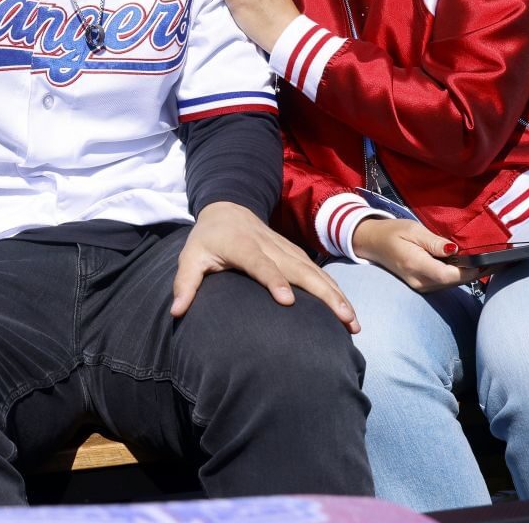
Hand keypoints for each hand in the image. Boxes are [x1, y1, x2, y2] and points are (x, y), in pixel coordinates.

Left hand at [171, 203, 357, 331]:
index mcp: (242, 246)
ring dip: (336, 294)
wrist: (228, 208)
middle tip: (342, 319)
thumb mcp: (190, 257)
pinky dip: (334, 288)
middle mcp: (269, 246)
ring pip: (315, 271)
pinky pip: (318, 271)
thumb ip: (185, 283)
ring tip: (352, 321)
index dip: (274, 280)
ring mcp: (286, 248)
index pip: (261, 264)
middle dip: (323, 293)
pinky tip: (346, 308)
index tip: (288, 301)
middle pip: (300, 268)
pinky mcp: (294, 253)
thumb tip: (177, 312)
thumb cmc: (207, 239)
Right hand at [351, 218, 481, 292]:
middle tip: (499, 263)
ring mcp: (420, 286)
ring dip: (468, 275)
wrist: (372, 243)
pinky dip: (458, 276)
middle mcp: (419, 281)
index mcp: (416, 265)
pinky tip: (469, 267)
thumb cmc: (392, 233)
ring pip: (451, 284)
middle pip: (454, 282)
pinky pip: (444, 283)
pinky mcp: (422, 286)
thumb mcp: (414, 231)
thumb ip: (435, 242)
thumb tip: (455, 250)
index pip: (450, 275)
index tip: (488, 262)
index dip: (470, 271)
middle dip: (475, 273)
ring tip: (489, 264)